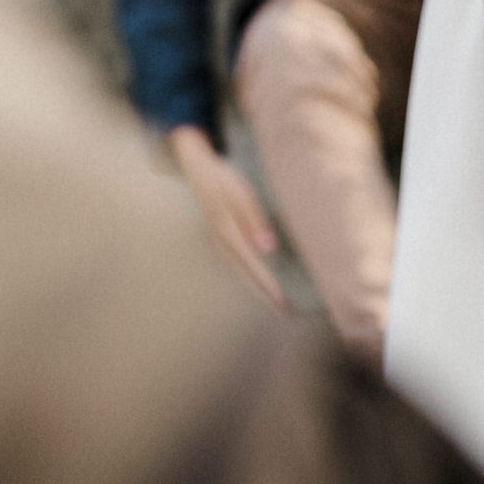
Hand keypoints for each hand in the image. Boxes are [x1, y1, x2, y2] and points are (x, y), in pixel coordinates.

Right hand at [167, 126, 286, 308]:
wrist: (196, 167)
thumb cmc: (222, 178)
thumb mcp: (240, 193)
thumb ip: (255, 219)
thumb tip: (268, 248)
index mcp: (228, 234)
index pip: (254, 268)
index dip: (270, 288)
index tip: (284, 304)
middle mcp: (221, 243)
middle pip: (247, 277)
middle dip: (267, 297)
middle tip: (287, 315)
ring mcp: (217, 243)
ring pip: (240, 274)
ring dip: (258, 291)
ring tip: (277, 306)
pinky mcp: (218, 240)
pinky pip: (236, 266)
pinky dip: (249, 279)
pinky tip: (257, 285)